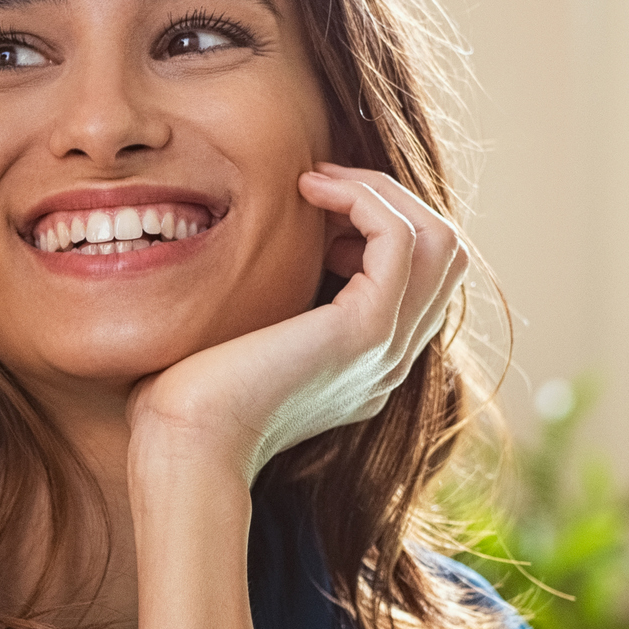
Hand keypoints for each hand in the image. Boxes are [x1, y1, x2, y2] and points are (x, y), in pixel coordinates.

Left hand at [125, 164, 469, 488]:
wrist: (183, 445)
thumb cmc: (187, 398)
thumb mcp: (246, 337)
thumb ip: (278, 303)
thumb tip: (270, 248)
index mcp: (366, 365)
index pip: (418, 278)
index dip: (375, 227)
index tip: (311, 211)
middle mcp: (391, 360)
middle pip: (445, 256)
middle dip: (391, 202)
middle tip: (321, 184)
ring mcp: (388, 349)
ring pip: (440, 242)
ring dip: (382, 194)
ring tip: (318, 183)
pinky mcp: (368, 332)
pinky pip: (402, 240)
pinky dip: (364, 200)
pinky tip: (309, 193)